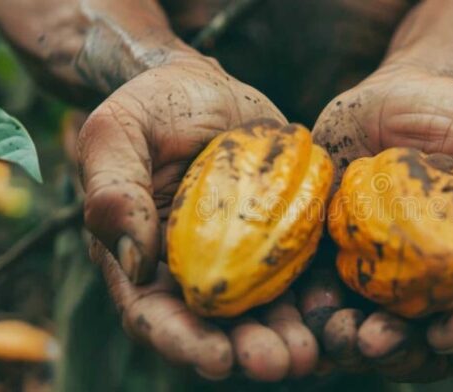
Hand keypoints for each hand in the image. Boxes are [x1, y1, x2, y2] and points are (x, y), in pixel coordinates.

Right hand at [78, 54, 317, 380]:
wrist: (208, 89)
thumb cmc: (155, 107)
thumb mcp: (119, 132)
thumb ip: (112, 190)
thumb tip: (132, 259)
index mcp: (142, 258)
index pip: (155, 316)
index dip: (182, 341)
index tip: (215, 356)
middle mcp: (192, 270)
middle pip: (216, 328)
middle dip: (246, 351)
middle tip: (279, 361)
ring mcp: (241, 260)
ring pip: (263, 314)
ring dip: (287, 338)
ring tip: (311, 350)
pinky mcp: (282, 241)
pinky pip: (300, 278)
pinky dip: (317, 301)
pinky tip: (339, 311)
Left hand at [305, 65, 452, 379]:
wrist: (390, 94)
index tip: (444, 331)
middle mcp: (433, 280)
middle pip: (429, 341)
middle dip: (403, 352)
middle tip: (372, 340)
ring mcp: (382, 273)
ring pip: (375, 331)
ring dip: (355, 345)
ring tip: (335, 334)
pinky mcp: (336, 257)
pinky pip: (325, 299)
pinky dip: (315, 316)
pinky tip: (303, 314)